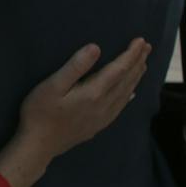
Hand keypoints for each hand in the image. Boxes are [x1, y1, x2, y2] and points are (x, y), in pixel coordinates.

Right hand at [18, 39, 150, 158]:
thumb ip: (75, 67)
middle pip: (126, 80)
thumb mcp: (52, 85)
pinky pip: (120, 107)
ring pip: (126, 93)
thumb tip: (96, 47)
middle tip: (147, 47)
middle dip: (137, 62)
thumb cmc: (40, 112)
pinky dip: (129, 95)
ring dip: (136, 77)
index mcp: (94, 92)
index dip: (130, 54)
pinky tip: (131, 93)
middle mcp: (104, 105)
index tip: (141, 40)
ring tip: (143, 64)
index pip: (119, 69)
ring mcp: (103, 117)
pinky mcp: (98, 125)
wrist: (39, 145)